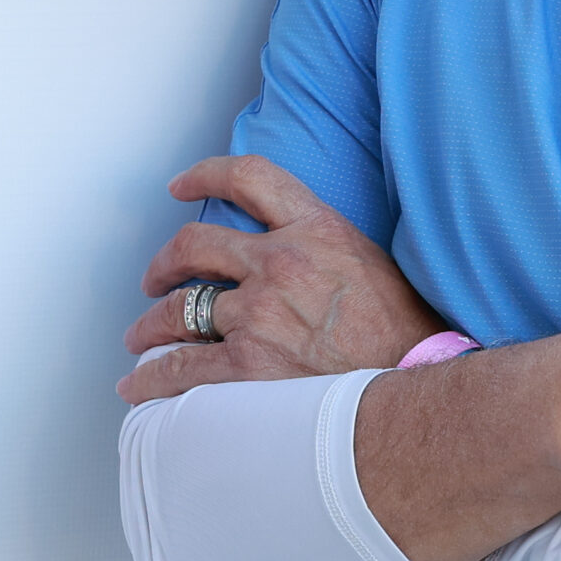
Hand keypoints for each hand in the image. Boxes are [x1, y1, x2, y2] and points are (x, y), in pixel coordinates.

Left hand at [117, 156, 446, 405]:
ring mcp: (260, 314)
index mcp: (315, 228)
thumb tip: (293, 254)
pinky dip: (152, 377)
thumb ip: (321, 247)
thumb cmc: (406, 333)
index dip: (204, 176)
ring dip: (151, 324)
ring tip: (142, 337)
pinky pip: (181, 367)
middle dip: (164, 263)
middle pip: (195, 245)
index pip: (248, 178)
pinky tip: (139, 383)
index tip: (180, 187)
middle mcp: (279, 263)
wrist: (420, 384)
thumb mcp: (368, 261)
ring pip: (178, 308)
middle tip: (153, 279)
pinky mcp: (247, 367)